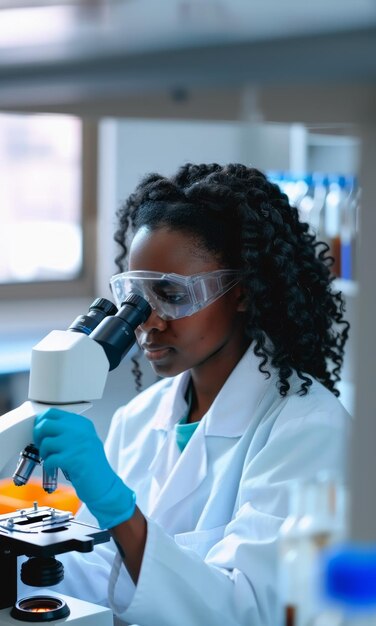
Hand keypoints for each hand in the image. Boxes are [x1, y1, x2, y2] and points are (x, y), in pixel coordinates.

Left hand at [33, 408, 135, 528]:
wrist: (103, 484)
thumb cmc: (90, 464)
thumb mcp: (83, 440)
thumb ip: (66, 431)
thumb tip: (42, 427)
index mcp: (82, 423)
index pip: (53, 413)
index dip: (41, 422)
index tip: (40, 432)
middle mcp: (80, 430)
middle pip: (46, 424)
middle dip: (38, 437)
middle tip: (42, 446)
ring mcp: (77, 444)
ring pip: (46, 443)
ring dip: (44, 454)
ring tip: (52, 460)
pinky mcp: (72, 459)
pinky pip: (49, 459)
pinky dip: (48, 466)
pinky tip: (54, 469)